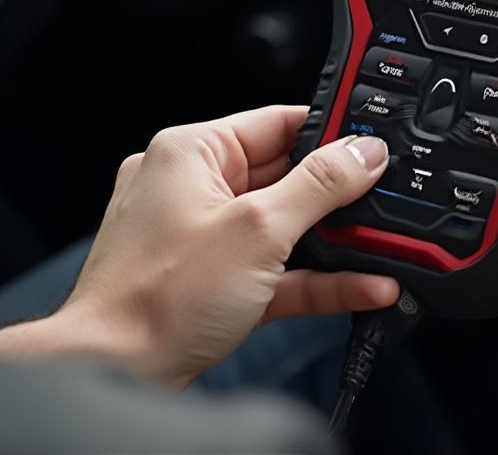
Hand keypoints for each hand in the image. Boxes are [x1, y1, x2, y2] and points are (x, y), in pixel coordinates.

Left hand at [51, 106, 395, 388]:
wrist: (114, 375)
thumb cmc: (155, 299)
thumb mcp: (258, 230)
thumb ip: (320, 185)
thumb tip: (363, 151)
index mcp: (191, 152)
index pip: (275, 122)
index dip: (329, 132)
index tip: (373, 143)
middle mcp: (193, 187)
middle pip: (284, 176)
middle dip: (336, 195)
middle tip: (383, 201)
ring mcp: (202, 237)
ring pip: (283, 227)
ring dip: (332, 241)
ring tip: (382, 247)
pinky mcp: (213, 282)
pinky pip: (276, 268)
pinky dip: (315, 277)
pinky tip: (363, 285)